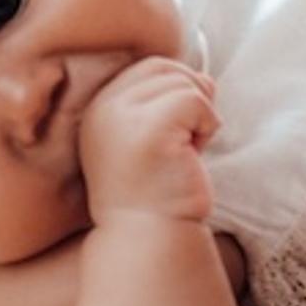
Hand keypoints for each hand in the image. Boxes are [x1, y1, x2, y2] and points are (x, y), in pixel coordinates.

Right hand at [80, 55, 219, 224]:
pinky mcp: (150, 129)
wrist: (150, 238)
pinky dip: (208, 124)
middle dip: (190, 94)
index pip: (145, 69)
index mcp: (98, 111)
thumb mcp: (154, 141)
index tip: (181, 129)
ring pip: (182, 82)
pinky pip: (195, 100)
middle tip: (192, 136)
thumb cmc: (156, 195)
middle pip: (163, 68)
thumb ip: (168, 104)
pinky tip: (196, 154)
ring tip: (189, 150)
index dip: (175, 88)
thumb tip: (206, 78)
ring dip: (201, 113)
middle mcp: (103, 109)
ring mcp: (123, 118)